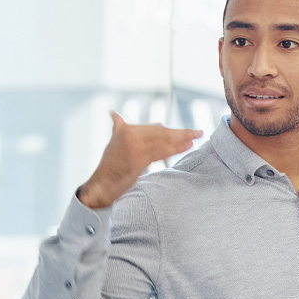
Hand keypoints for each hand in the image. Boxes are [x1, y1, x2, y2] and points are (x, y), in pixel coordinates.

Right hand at [75, 113, 201, 209]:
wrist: (100, 184)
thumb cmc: (109, 167)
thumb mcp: (113, 142)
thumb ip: (118, 127)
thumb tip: (114, 114)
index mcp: (125, 129)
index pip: (154, 128)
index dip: (171, 130)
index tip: (185, 132)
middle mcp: (129, 133)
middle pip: (161, 132)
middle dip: (181, 132)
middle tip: (198, 132)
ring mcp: (133, 145)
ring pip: (163, 140)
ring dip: (183, 139)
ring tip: (197, 137)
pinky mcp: (138, 157)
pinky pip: (161, 151)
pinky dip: (176, 148)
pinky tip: (187, 146)